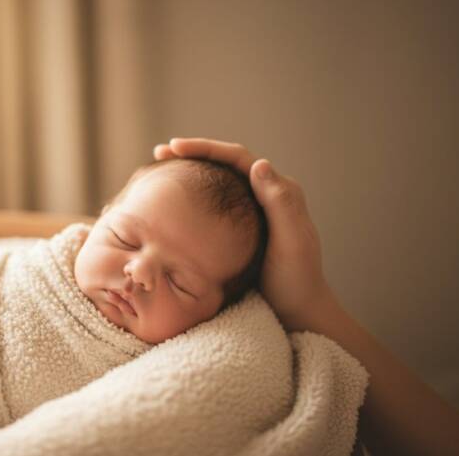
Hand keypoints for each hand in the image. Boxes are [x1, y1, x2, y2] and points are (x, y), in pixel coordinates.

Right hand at [154, 138, 336, 327]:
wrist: (298, 311)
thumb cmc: (296, 280)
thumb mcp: (291, 243)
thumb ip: (280, 204)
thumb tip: (259, 164)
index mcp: (279, 191)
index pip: (238, 157)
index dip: (207, 148)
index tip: (177, 147)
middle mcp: (266, 194)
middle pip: (225, 163)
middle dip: (193, 154)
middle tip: (161, 152)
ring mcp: (252, 211)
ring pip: (218, 181)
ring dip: (192, 172)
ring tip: (162, 169)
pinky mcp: (241, 228)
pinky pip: (214, 203)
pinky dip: (193, 196)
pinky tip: (173, 202)